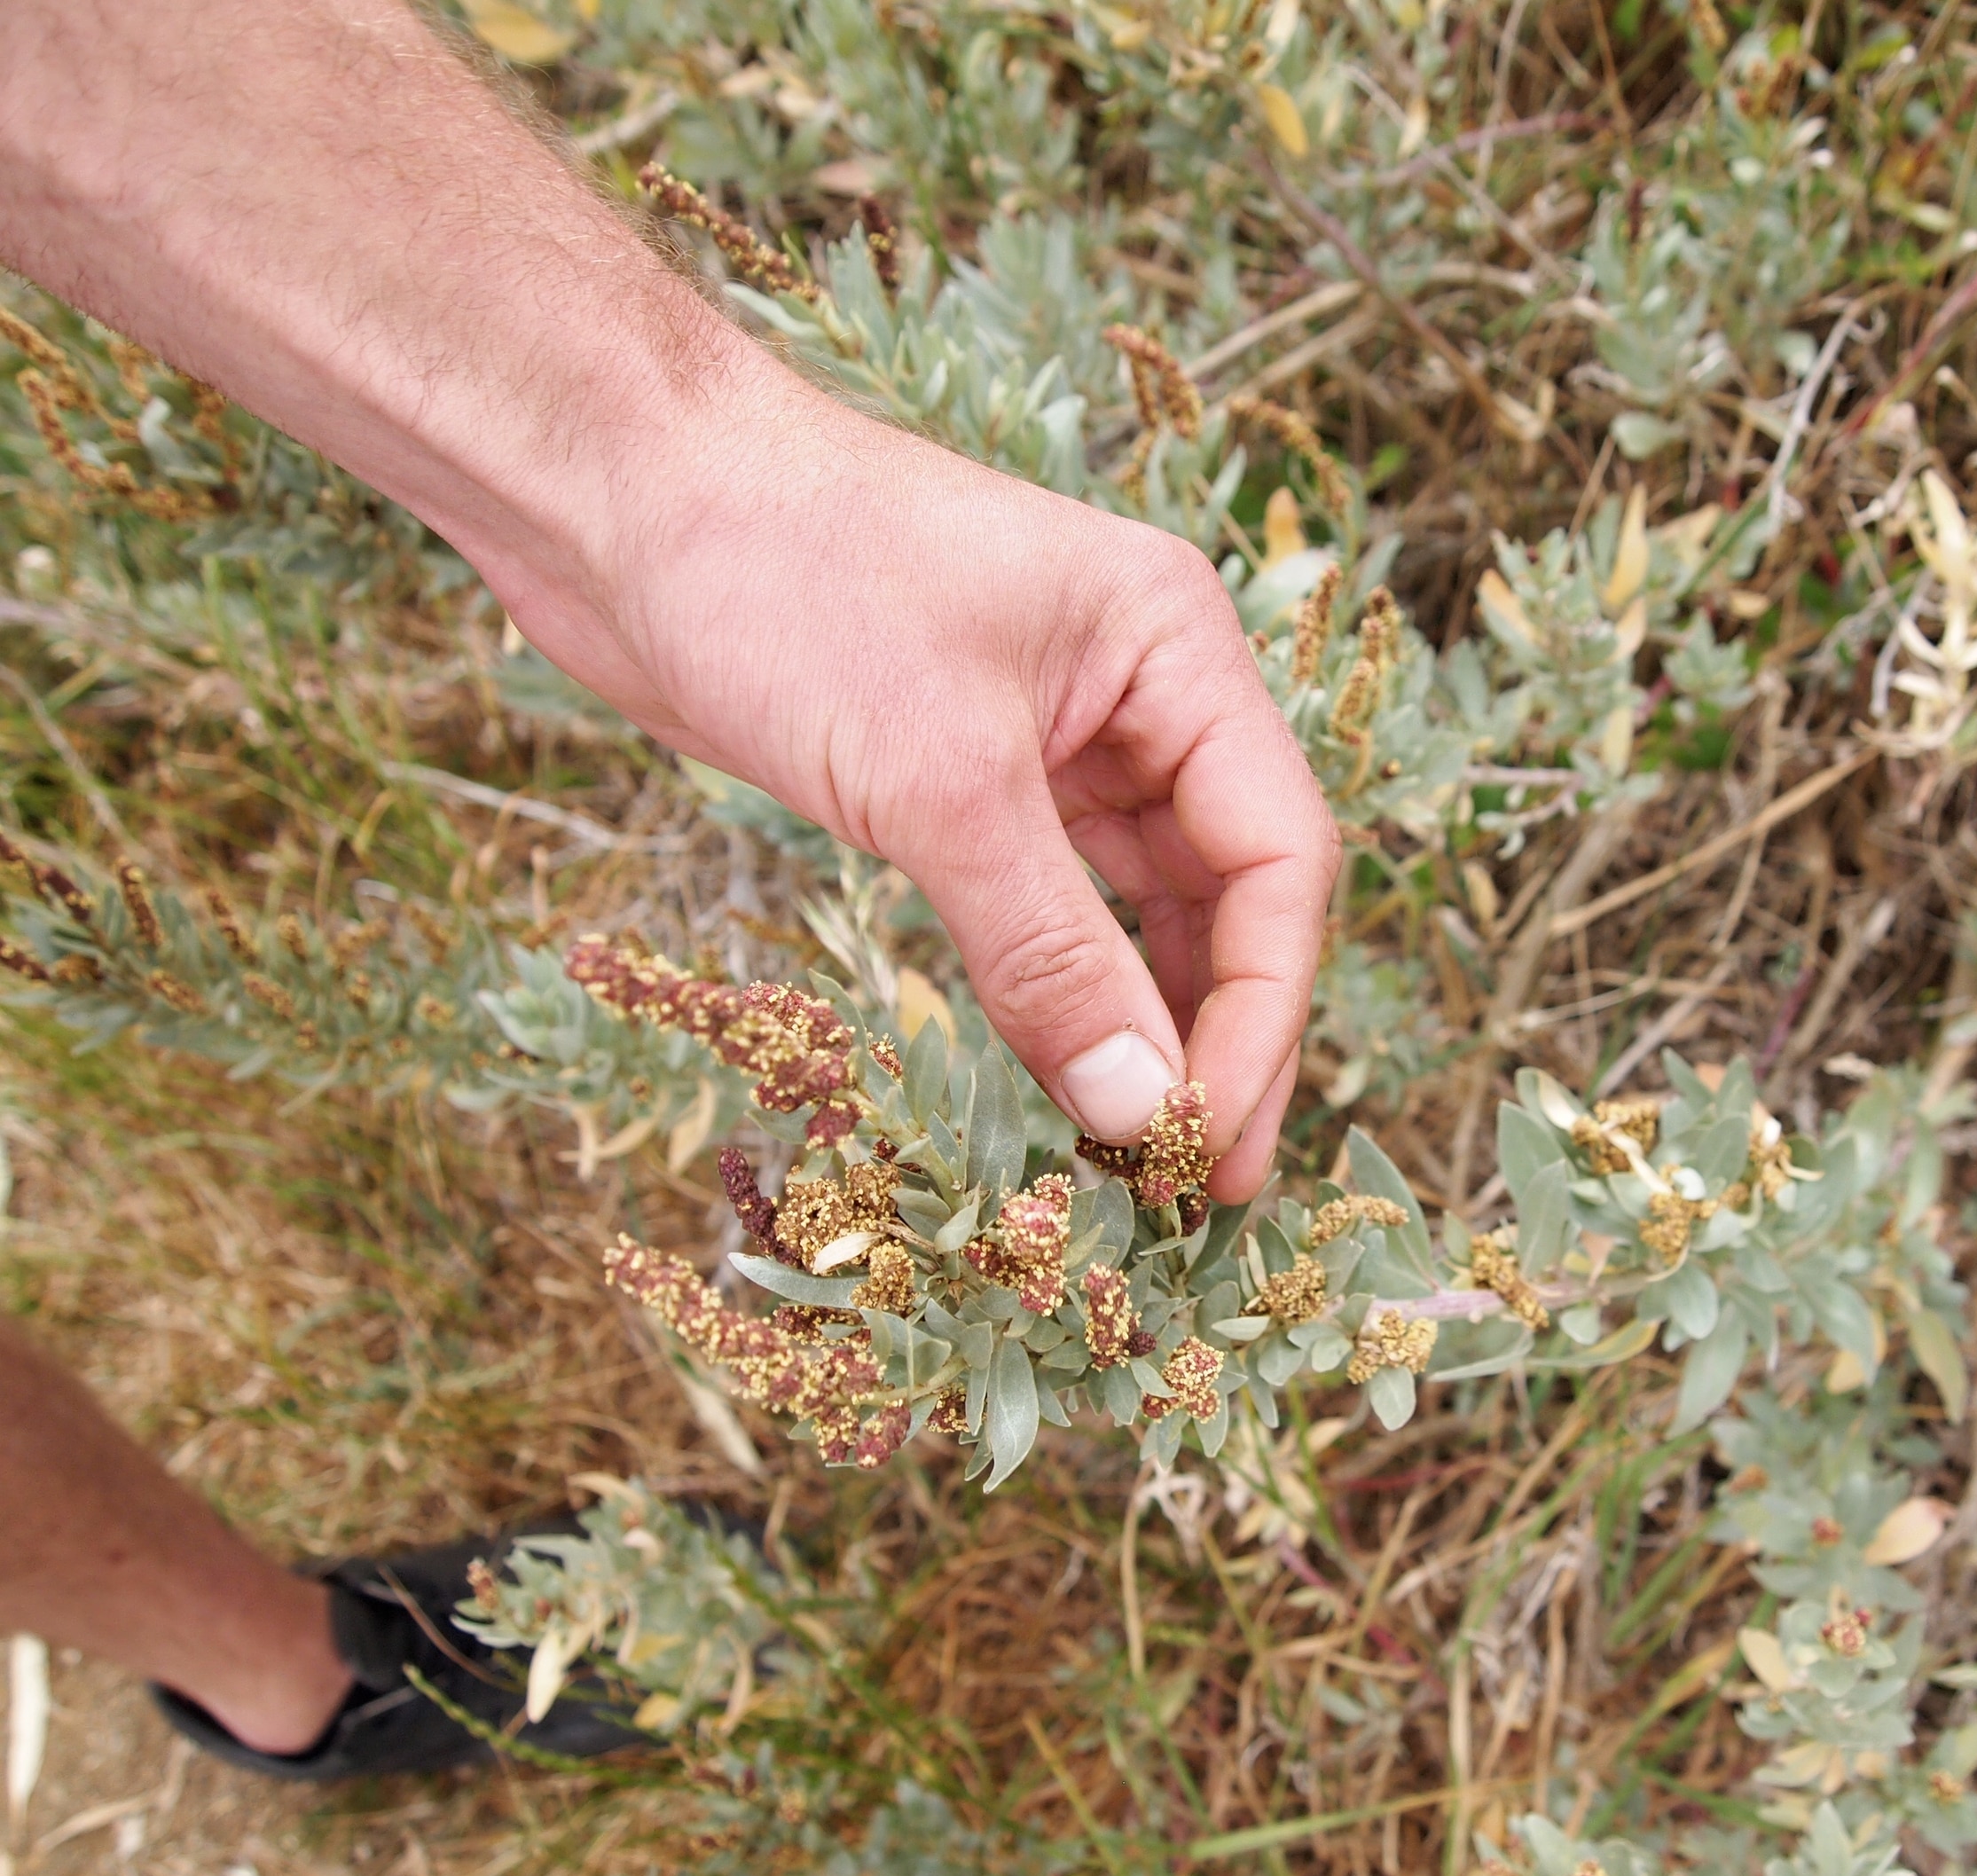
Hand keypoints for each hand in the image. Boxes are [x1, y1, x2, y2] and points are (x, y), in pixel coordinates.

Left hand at [515, 374, 1338, 1203]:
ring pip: (1142, 911)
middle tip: (1207, 1187)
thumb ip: (1052, 953)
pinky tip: (1064, 1081)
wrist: (611, 496)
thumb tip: (1146, 1113)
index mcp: (1176, 650)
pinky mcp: (962, 779)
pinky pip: (1050, 910)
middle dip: (1221, 1036)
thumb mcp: (938, 778)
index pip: (1276, 854)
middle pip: (1227, 892)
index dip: (1263, 1007)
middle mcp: (1139, 695)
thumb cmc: (786, 576)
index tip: (1213, 1139)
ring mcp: (1054, 739)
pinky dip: (1060, 995)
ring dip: (1147, 1029)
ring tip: (1144, 1164)